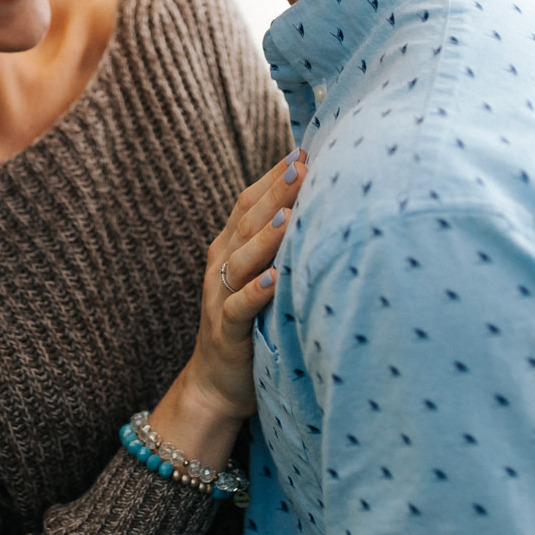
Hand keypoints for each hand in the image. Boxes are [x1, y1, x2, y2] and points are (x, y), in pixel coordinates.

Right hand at [184, 147, 304, 421]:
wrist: (216, 382)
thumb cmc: (250, 323)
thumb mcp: (260, 276)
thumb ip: (277, 244)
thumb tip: (319, 206)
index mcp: (229, 248)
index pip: (248, 202)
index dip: (273, 177)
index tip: (303, 151)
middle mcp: (221, 266)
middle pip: (246, 222)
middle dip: (275, 193)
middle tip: (302, 166)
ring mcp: (220, 298)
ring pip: (241, 261)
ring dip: (265, 237)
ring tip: (289, 214)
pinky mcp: (226, 332)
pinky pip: (239, 309)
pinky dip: (255, 293)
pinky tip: (274, 280)